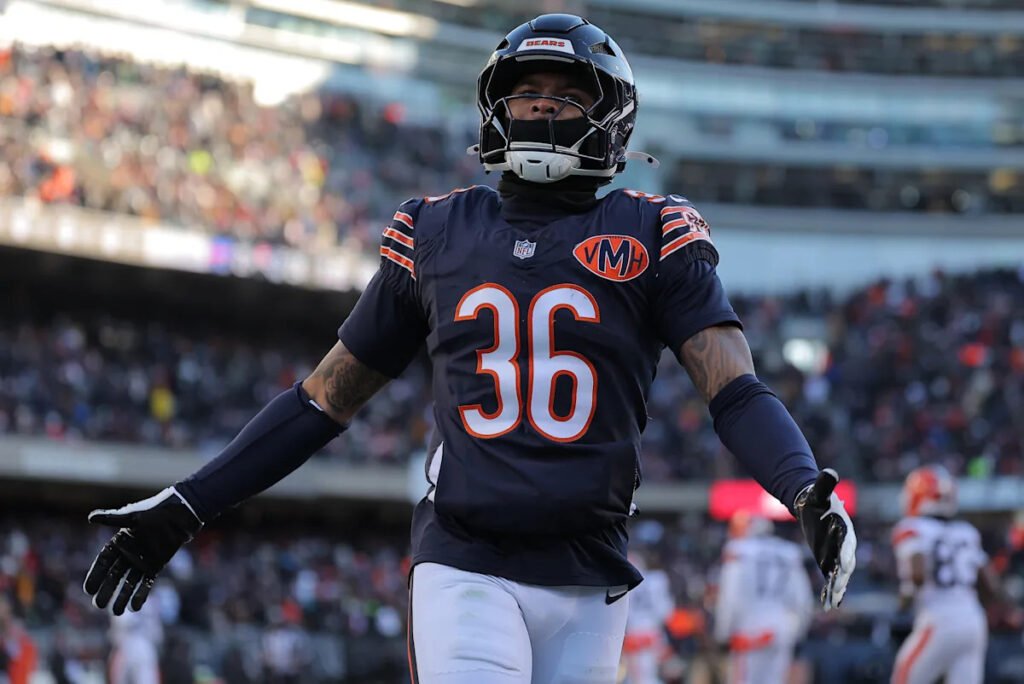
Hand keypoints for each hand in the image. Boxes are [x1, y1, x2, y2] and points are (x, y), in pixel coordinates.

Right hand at [83, 487, 201, 613]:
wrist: (180, 514)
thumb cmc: (155, 511)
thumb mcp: (133, 516)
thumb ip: (112, 519)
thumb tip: (90, 517)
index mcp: (119, 542)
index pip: (103, 562)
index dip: (96, 575)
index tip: (88, 590)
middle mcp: (128, 553)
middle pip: (114, 575)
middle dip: (107, 590)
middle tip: (99, 605)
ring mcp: (142, 561)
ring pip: (129, 582)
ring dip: (122, 597)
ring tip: (116, 612)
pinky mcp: (155, 566)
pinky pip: (146, 583)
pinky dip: (141, 595)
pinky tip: (135, 607)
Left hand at [794, 469, 856, 610]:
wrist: (813, 504)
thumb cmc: (817, 497)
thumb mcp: (819, 490)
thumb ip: (825, 484)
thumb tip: (829, 472)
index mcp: (845, 529)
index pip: (848, 544)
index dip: (846, 554)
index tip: (843, 565)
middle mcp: (845, 545)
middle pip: (846, 563)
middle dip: (842, 575)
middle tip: (837, 586)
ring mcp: (837, 554)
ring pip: (840, 574)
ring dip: (837, 588)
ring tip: (833, 602)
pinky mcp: (828, 560)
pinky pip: (831, 577)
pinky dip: (830, 590)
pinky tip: (827, 604)